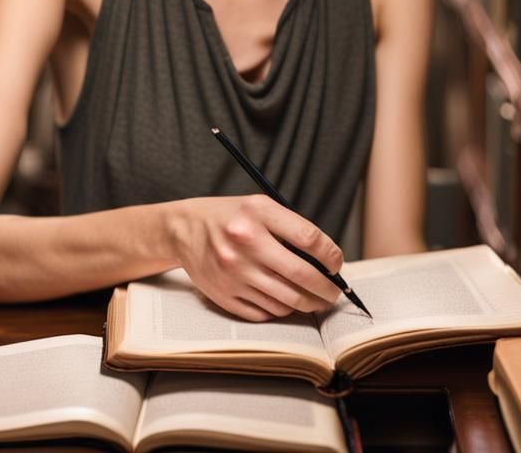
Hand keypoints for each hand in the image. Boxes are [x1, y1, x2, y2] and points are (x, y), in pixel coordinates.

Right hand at [168, 194, 344, 321]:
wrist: (184, 229)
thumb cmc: (229, 217)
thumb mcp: (258, 206)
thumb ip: (290, 227)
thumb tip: (325, 260)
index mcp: (257, 213)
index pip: (308, 238)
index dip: (331, 255)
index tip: (336, 264)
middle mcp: (245, 243)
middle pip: (301, 275)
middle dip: (326, 289)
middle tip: (334, 292)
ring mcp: (234, 272)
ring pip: (286, 300)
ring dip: (308, 303)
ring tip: (314, 300)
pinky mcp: (225, 295)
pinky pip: (265, 313)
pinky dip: (281, 310)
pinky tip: (284, 302)